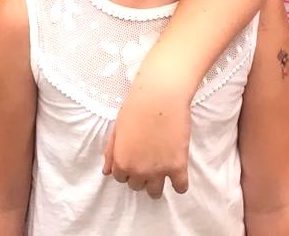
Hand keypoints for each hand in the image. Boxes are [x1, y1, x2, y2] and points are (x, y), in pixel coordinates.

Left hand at [102, 73, 191, 198]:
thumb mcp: (117, 129)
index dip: (128, 168)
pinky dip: (180, 184)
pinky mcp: (178, 166)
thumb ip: (111, 153)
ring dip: (156, 183)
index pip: (121, 178)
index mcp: (122, 162)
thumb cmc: (136, 107)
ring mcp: (159, 171)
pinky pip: (180, 188)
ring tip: (161, 169)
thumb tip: (107, 172)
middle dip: (141, 175)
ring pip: (155, 192)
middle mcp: (138, 171)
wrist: (160, 96)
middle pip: (137, 185)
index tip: (135, 158)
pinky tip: (178, 174)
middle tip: (148, 159)